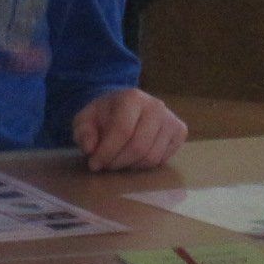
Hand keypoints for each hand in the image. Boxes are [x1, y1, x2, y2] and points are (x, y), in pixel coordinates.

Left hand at [72, 88, 186, 170]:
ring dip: (130, 166)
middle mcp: (156, 106)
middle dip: (118, 162)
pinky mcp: (179, 131)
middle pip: (138, 147)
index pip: (122, 131)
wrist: (125, 108)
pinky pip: (162, 160)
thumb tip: (90, 148)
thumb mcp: (85, 120)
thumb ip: (83, 132)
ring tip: (118, 160)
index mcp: (132, 97)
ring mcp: (171, 118)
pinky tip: (134, 156)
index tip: (94, 164)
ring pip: (151, 157)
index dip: (106, 152)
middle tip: (105, 165)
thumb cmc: (104, 116)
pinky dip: (145, 164)